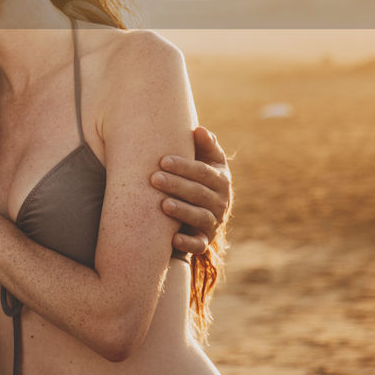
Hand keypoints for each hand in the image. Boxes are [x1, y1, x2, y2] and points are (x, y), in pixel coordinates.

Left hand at [149, 125, 231, 254]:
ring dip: (182, 211)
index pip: (203, 172)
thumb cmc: (197, 177)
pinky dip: (188, 242)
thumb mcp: (206, 160)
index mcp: (220, 179)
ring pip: (200, 217)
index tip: (163, 160)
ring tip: (163, 205)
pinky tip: (173, 238)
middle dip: (177, 185)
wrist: (201, 209)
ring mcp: (214, 222)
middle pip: (199, 193)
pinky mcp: (204, 240)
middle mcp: (221, 202)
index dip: (184, 167)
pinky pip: (199, 244)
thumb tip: (199, 130)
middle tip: (154, 178)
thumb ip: (204, 145)